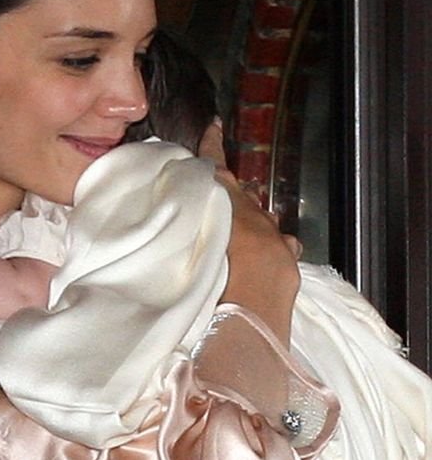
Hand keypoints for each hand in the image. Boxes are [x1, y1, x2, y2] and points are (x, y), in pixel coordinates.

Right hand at [198, 121, 299, 342]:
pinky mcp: (289, 266)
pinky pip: (278, 240)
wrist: (251, 334)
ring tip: (230, 214)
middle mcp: (260, 225)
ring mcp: (278, 246)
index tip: (213, 125)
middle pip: (242, 195)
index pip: (221, 175)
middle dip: (227, 183)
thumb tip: (171, 207)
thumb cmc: (213, 293)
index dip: (213, 150)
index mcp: (235, 216)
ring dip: (245, 212)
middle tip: (213, 170)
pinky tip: (265, 244)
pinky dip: (267, 237)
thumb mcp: (191, 254)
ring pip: (259, 217)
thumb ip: (184, 225)